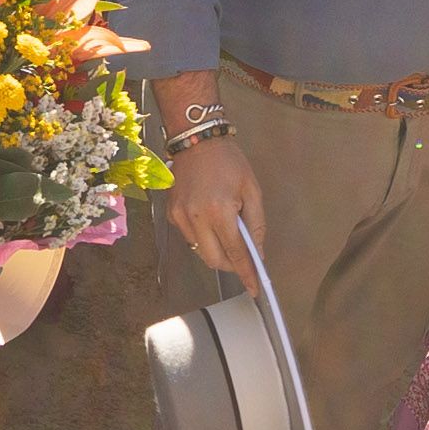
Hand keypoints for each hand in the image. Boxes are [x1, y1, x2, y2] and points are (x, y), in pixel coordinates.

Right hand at [163, 134, 264, 284]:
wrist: (196, 141)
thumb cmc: (229, 162)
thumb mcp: (251, 190)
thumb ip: (256, 224)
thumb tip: (257, 253)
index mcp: (219, 211)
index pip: (235, 252)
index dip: (246, 272)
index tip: (254, 288)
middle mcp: (195, 218)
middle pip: (213, 260)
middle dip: (231, 265)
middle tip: (243, 259)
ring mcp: (179, 217)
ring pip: (200, 251)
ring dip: (216, 250)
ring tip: (227, 231)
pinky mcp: (171, 214)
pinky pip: (190, 237)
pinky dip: (203, 237)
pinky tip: (210, 220)